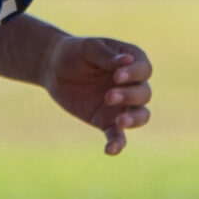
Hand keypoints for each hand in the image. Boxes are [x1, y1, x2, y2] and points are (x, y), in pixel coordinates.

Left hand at [42, 34, 153, 153]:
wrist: (54, 68)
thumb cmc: (75, 52)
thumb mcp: (89, 48)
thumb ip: (107, 56)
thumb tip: (128, 61)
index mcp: (132, 62)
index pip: (144, 70)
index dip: (135, 74)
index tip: (117, 76)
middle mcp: (132, 85)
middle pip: (144, 94)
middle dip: (129, 96)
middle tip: (109, 96)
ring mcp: (122, 105)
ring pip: (141, 116)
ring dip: (134, 119)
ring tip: (120, 122)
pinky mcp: (108, 122)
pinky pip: (119, 136)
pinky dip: (117, 144)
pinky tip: (109, 150)